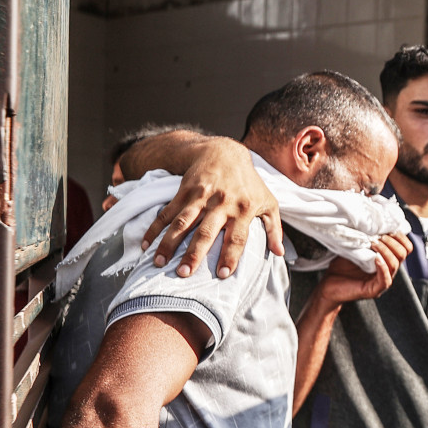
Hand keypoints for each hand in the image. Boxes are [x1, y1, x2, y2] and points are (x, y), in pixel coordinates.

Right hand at [140, 138, 283, 278]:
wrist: (225, 152)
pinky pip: (168, 212)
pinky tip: (147, 244)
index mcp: (244, 210)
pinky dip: (156, 227)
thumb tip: (280, 254)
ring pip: (182, 223)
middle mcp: (222, 204)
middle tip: (184, 274)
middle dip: (194, 253)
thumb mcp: (268, 203)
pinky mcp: (185, 191)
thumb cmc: (250, 183)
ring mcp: (201, 197)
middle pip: (206, 232)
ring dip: (169, 243)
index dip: (230, 256)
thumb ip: (275, 229)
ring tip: (159, 262)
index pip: (237, 237)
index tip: (222, 275)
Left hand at [317, 235, 412, 304]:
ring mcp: (382, 281)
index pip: (405, 248)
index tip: (388, 229)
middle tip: (379, 236)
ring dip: (386, 251)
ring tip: (374, 243)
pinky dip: (382, 267)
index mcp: (386, 260)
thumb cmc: (341, 266)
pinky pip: (385, 279)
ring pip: (395, 264)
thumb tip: (371, 222)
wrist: (329, 284)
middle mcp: (387, 270)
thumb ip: (366, 237)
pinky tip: (376, 258)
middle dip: (392, 242)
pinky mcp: (374, 290)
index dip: (400, 237)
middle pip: (403, 254)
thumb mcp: (355, 246)